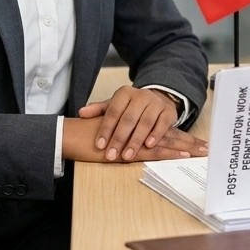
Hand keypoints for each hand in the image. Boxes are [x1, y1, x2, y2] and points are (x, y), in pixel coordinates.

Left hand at [77, 85, 207, 162]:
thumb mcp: (115, 105)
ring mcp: (156, 103)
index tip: (99, 145)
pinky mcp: (168, 112)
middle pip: (128, 119)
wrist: (158, 99)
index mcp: (124, 93)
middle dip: (119, 139)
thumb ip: (98, 110)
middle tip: (111, 155)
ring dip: (135, 140)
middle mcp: (141, 96)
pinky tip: (148, 146)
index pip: (113, 112)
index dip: (106, 129)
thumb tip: (81, 113)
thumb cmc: (131, 107)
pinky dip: (155, 135)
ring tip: (127, 156)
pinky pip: (162, 124)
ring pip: (145, 122)